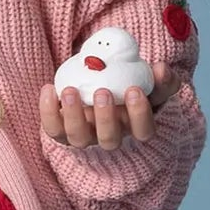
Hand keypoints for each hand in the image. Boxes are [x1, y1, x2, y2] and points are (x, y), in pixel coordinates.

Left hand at [39, 62, 181, 149]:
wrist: (96, 86)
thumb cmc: (127, 87)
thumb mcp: (147, 81)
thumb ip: (159, 78)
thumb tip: (161, 69)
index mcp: (133, 127)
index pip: (143, 132)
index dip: (140, 115)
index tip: (135, 90)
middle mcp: (109, 136)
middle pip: (109, 139)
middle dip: (106, 117)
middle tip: (103, 91)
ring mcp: (83, 136)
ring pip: (78, 138)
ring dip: (74, 115)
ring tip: (71, 90)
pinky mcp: (60, 131)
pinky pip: (52, 128)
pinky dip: (48, 110)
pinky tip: (49, 88)